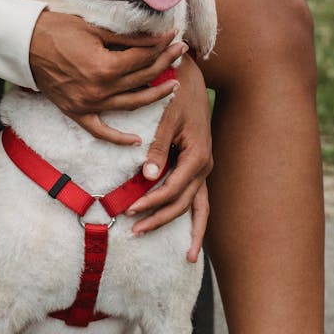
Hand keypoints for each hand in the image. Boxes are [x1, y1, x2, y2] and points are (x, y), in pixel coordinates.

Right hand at [28, 9, 186, 144]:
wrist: (24, 44)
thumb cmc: (58, 29)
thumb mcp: (96, 28)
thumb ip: (127, 38)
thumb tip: (155, 38)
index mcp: (105, 67)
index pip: (144, 58)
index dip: (162, 46)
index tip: (174, 36)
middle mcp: (99, 90)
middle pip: (141, 78)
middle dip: (164, 64)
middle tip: (181, 53)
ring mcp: (88, 104)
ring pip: (131, 104)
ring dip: (154, 96)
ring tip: (173, 86)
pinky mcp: (76, 112)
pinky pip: (100, 131)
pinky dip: (118, 138)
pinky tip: (136, 140)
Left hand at [124, 54, 212, 261]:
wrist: (189, 77)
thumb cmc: (175, 94)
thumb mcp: (166, 117)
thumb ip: (157, 147)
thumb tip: (148, 178)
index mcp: (197, 155)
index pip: (173, 189)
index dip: (151, 203)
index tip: (129, 211)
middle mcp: (204, 165)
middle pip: (184, 204)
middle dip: (161, 220)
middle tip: (135, 233)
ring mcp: (203, 167)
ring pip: (198, 206)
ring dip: (188, 228)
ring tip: (187, 257)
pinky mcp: (197, 165)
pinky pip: (197, 197)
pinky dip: (194, 216)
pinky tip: (191, 236)